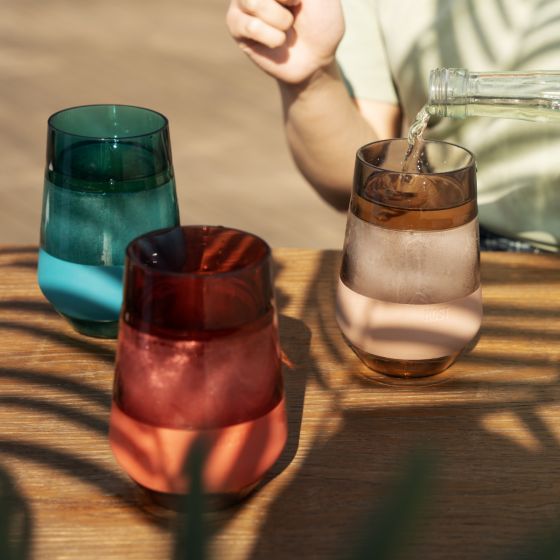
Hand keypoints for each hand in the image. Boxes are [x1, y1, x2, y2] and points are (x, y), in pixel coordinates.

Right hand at [226, 0, 343, 83]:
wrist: (316, 59)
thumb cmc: (321, 22)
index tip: (299, 1)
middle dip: (286, 1)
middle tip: (294, 14)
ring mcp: (241, 1)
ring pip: (253, 2)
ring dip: (280, 20)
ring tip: (286, 28)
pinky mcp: (236, 26)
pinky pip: (250, 26)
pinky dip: (272, 37)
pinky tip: (278, 41)